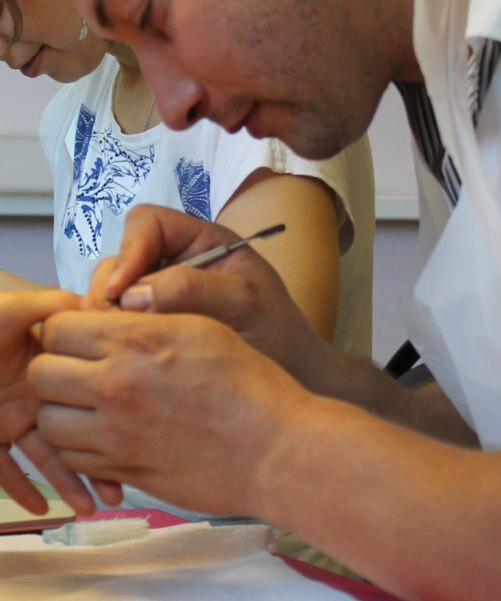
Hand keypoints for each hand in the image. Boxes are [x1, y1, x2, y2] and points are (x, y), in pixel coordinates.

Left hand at [0, 291, 100, 514]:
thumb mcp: (12, 309)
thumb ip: (53, 305)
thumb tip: (95, 305)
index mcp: (45, 363)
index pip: (87, 392)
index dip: (112, 411)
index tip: (137, 428)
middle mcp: (33, 395)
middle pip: (74, 430)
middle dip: (99, 461)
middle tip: (120, 489)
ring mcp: (10, 418)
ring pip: (45, 457)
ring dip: (67, 482)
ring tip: (91, 506)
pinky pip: (4, 472)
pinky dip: (22, 489)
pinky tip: (41, 507)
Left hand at [30, 309, 312, 516]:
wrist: (273, 448)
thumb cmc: (248, 383)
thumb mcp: (200, 325)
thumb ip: (147, 318)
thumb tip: (112, 315)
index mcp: (136, 340)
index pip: (58, 327)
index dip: (67, 328)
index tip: (83, 335)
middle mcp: (116, 385)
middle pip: (42, 373)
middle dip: (56, 367)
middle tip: (82, 369)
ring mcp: (115, 433)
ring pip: (48, 420)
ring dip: (64, 410)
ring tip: (93, 405)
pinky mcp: (122, 470)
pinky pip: (72, 458)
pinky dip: (81, 446)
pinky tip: (109, 434)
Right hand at [84, 205, 335, 390]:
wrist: (292, 378)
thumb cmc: (278, 334)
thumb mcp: (244, 303)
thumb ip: (192, 290)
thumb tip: (132, 295)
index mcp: (203, 240)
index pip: (148, 223)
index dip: (128, 251)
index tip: (121, 294)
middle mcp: (176, 262)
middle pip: (121, 258)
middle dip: (111, 290)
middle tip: (112, 330)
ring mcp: (161, 296)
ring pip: (113, 292)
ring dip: (108, 316)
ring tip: (122, 347)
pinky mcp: (153, 328)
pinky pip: (118, 323)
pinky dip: (113, 336)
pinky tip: (126, 359)